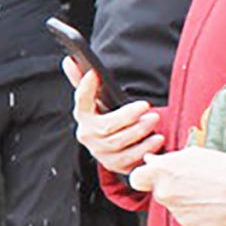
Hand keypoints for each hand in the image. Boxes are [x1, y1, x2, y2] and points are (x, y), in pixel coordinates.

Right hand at [69, 60, 164, 174]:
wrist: (115, 149)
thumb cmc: (108, 118)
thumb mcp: (98, 101)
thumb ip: (84, 83)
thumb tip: (69, 60)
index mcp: (83, 116)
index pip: (80, 101)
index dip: (85, 88)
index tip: (94, 75)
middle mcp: (88, 135)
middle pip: (106, 127)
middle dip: (127, 117)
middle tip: (145, 107)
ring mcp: (100, 152)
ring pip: (118, 144)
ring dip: (138, 132)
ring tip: (154, 121)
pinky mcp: (114, 165)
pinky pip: (129, 160)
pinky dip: (144, 150)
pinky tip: (156, 140)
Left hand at [128, 145, 225, 225]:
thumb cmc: (225, 168)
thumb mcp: (194, 155)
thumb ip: (167, 160)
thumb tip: (150, 161)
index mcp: (163, 172)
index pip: (136, 178)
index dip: (145, 178)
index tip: (153, 177)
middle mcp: (165, 193)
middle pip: (159, 192)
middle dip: (171, 188)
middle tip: (194, 182)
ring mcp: (177, 212)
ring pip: (174, 206)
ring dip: (185, 201)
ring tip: (208, 193)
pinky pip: (188, 219)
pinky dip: (197, 214)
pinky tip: (212, 204)